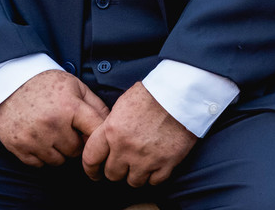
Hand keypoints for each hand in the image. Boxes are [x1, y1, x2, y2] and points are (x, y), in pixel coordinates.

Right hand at [0, 70, 109, 167]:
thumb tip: (110, 124)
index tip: (96, 135)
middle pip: (77, 150)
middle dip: (76, 142)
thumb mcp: (75, 86)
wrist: (8, 83)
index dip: (98, 135)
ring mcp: (34, 138)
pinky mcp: (18, 147)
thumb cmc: (46, 85)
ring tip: (54, 134)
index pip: (96, 131)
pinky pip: (39, 165)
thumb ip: (95, 104)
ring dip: (60, 151)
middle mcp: (52, 125)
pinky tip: (40, 140)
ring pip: (59, 160)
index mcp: (70, 107)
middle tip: (69, 130)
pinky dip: (42, 156)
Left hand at [82, 82, 197, 186]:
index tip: (95, 172)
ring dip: (136, 173)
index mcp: (112, 130)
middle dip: (117, 169)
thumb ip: (112, 124)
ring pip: (133, 181)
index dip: (91, 169)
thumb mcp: (124, 103)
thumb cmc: (154, 92)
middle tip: (125, 163)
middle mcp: (126, 148)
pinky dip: (155, 175)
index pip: (90, 159)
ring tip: (142, 163)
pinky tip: (156, 164)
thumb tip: (107, 138)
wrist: (183, 92)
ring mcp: (147, 157)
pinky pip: (155, 181)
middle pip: (112, 174)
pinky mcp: (167, 162)